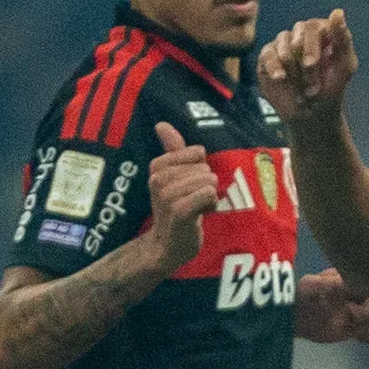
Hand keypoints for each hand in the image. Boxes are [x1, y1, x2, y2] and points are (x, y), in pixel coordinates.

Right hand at [124, 121, 220, 275]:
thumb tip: (161, 124)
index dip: (201, 170)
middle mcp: (158, 179)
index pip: (197, 153)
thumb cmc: (176, 208)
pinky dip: (211, 205)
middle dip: (207, 185)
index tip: (189, 186)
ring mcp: (167, 196)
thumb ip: (173, 149)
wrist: (168, 245)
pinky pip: (209, 194)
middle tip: (193, 201)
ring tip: (196, 209)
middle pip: (204, 168)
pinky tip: (201, 215)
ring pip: (209, 181)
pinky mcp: (179, 211)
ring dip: (209, 197)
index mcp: (157, 166)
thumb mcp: (174, 176)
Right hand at [257, 10, 356, 127]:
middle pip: (300, 30)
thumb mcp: (344, 67)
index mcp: (323, 32)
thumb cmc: (330, 91)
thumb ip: (343, 40)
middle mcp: (302, 33)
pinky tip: (281, 79)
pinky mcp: (268, 56)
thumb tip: (338, 11)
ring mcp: (284, 43)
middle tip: (313, 85)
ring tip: (303, 90)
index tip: (314, 64)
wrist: (311, 116)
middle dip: (307, 59)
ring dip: (294, 70)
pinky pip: (268, 53)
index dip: (315, 45)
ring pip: (284, 42)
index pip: (318, 25)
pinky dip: (275, 68)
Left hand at [293, 267, 368, 343]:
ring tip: (356, 330)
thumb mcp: (312, 286)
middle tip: (351, 317)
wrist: (297, 315)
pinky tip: (357, 336)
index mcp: (356, 282)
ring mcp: (364, 312)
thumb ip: (329, 283)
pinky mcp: (361, 328)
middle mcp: (363, 296)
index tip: (353, 306)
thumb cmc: (303, 295)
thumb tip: (347, 281)